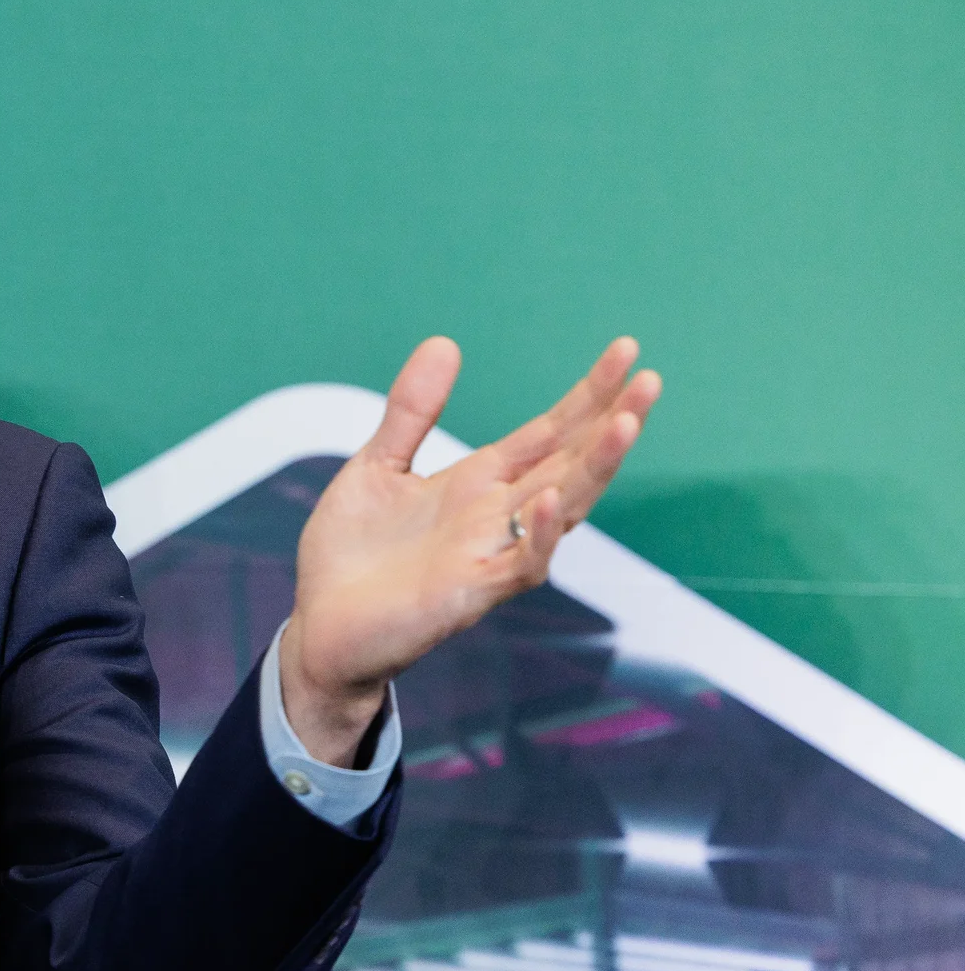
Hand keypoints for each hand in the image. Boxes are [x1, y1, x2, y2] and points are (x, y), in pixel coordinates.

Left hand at [280, 337, 661, 763]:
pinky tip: (547, 499)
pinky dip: (537, 534)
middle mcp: (496, 516)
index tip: (626, 349)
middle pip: (570, 462)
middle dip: (611, 422)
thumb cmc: (352, 555)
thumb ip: (412, 411)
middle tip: (651, 379)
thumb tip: (445, 342)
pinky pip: (520, 565)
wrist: (320, 627)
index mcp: (478, 483)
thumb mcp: (377, 466)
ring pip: (563, 508)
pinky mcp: (470, 593)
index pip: (549, 431)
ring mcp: (490, 555)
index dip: (587, 393)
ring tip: (626, 422)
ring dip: (595, 469)